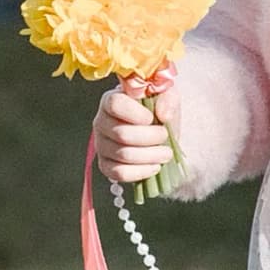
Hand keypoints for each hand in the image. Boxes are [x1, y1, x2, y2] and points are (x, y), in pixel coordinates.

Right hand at [92, 70, 178, 184]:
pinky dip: (141, 172)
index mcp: (111, 99)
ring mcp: (101, 145)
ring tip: (166, 153)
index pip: (115, 104)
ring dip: (150, 156)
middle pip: (121, 133)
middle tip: (165, 136)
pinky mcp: (105, 165)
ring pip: (123, 155)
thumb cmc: (158, 110)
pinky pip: (119, 173)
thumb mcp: (167, 96)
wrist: (158, 132)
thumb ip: (168, 98)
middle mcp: (101, 122)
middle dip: (150, 137)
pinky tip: (154, 166)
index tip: (152, 118)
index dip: (134, 113)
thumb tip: (163, 114)